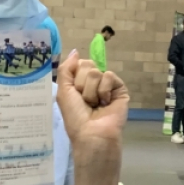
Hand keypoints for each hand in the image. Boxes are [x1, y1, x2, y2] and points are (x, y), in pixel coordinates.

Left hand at [56, 50, 127, 166]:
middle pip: (86, 65)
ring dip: (91, 91)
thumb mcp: (63, 92)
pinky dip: (104, 90)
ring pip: (96, 72)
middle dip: (81, 85)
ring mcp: (107, 85)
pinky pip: (109, 76)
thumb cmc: (76, 117)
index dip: (74, 77)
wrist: (92, 133)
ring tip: (95, 105)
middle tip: (85, 101)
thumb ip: (66, 69)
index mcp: (79, 83)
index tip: (74, 93)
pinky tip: (105, 103)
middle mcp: (93, 82)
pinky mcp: (120, 88)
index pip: (77, 64)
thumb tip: (75, 51)